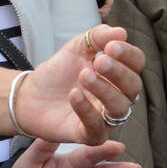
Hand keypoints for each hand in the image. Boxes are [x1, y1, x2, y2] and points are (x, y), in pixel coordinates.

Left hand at [18, 27, 147, 143]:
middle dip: (119, 72)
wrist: (29, 95)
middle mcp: (117, 97)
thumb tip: (122, 33)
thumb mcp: (78, 47)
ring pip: (120, 108)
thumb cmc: (58, 72)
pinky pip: (96, 127)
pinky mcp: (89, 135)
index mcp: (118, 75)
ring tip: (84, 75)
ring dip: (105, 89)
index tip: (110, 46)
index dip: (128, 54)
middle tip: (99, 61)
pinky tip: (74, 94)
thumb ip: (98, 37)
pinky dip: (87, 110)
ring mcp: (105, 118)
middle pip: (133, 86)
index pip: (136, 64)